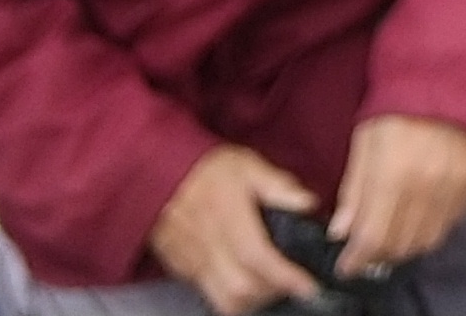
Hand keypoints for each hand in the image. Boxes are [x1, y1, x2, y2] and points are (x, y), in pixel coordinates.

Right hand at [147, 144, 322, 314]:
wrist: (156, 174)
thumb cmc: (206, 169)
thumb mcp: (247, 165)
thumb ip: (278, 186)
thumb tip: (308, 203)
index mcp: (226, 215)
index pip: (257, 255)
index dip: (285, 275)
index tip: (308, 285)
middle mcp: (207, 243)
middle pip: (241, 289)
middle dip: (272, 292)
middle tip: (292, 281)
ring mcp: (192, 261)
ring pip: (225, 301)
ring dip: (253, 300)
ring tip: (270, 284)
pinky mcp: (183, 270)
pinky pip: (210, 296)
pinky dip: (233, 296)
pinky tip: (247, 279)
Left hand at [331, 113, 465, 276]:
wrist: (454, 74)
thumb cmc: (403, 102)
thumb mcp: (366, 138)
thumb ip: (355, 188)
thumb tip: (342, 231)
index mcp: (394, 172)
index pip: (373, 237)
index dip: (356, 259)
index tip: (346, 266)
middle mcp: (428, 185)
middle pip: (401, 245)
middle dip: (379, 254)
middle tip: (367, 249)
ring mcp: (457, 185)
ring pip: (429, 240)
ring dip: (406, 245)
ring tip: (392, 234)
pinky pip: (453, 222)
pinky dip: (433, 227)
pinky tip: (420, 214)